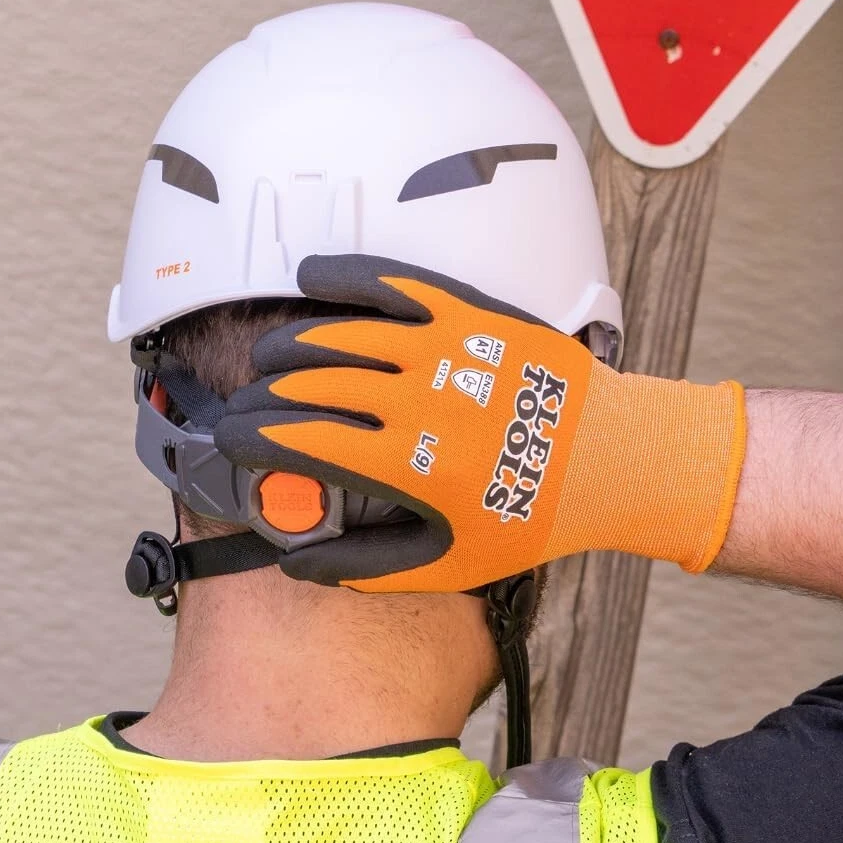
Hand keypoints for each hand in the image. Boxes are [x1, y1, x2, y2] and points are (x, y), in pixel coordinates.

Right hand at [214, 254, 745, 591]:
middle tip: (249, 406)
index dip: (252, 438)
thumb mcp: (452, 562)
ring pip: (342, 332)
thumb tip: (298, 564)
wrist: (612, 460)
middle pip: (312, 384)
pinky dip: (347, 276)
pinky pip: (396, 284)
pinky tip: (312, 276)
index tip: (230, 439)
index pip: (303, 441)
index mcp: (411, 464)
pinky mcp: (471, 314)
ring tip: (270, 361)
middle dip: (264, 396)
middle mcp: (421, 400)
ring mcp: (445, 349)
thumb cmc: (533, 514)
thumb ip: (369, 566)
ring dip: (292, 344)